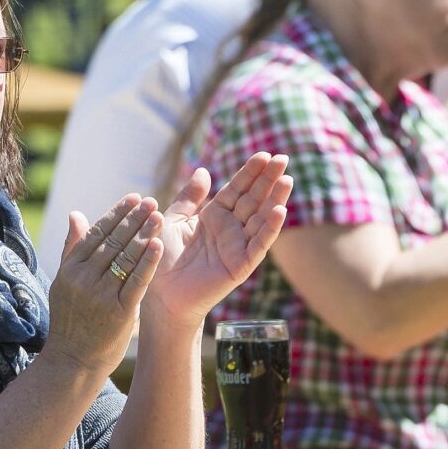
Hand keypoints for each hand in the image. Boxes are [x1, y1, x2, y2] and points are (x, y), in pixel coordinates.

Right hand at [48, 194, 163, 370]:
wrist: (73, 361)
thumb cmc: (71, 321)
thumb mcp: (64, 283)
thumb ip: (73, 249)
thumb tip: (76, 214)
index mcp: (70, 269)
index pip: (96, 233)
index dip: (117, 214)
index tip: (134, 198)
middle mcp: (83, 279)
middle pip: (113, 241)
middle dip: (134, 219)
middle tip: (151, 202)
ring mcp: (100, 295)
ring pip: (126, 258)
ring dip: (144, 234)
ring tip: (159, 216)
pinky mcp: (119, 312)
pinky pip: (136, 282)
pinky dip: (148, 262)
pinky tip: (159, 245)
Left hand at [144, 154, 293, 325]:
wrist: (160, 293)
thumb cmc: (164, 258)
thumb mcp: (173, 220)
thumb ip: (189, 198)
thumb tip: (203, 171)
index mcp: (214, 216)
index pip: (237, 189)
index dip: (250, 172)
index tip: (264, 155)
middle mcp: (230, 229)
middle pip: (254, 199)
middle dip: (268, 179)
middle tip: (283, 158)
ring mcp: (238, 246)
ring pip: (261, 219)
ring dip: (276, 199)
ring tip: (287, 179)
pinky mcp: (241, 265)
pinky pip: (258, 245)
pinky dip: (270, 229)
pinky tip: (279, 211)